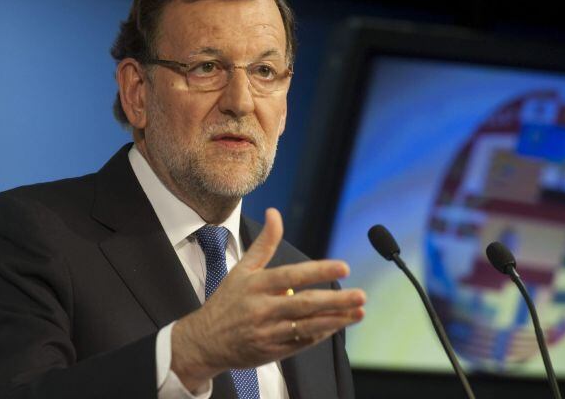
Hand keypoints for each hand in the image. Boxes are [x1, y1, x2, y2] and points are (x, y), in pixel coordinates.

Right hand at [169, 208, 365, 389]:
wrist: (203, 341)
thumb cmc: (226, 301)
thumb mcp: (241, 269)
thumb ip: (264, 243)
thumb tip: (274, 212)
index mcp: (256, 285)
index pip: (292, 276)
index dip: (319, 271)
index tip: (344, 268)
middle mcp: (262, 308)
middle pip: (305, 304)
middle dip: (336, 300)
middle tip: (361, 295)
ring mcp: (268, 332)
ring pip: (307, 326)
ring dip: (335, 320)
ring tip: (358, 312)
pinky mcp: (272, 352)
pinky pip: (301, 343)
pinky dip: (321, 334)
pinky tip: (338, 325)